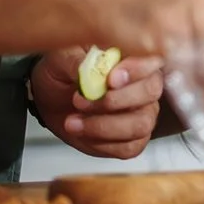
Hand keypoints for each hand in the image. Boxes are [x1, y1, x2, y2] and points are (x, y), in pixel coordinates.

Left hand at [30, 48, 164, 158]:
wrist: (51, 98)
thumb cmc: (63, 72)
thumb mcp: (61, 58)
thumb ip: (78, 61)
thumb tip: (91, 70)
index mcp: (133, 56)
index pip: (152, 59)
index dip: (136, 70)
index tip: (110, 79)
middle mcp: (144, 83)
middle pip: (150, 92)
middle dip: (114, 101)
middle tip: (80, 101)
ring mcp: (142, 112)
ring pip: (140, 124)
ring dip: (103, 126)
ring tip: (72, 121)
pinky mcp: (132, 139)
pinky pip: (129, 148)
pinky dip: (102, 144)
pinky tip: (83, 132)